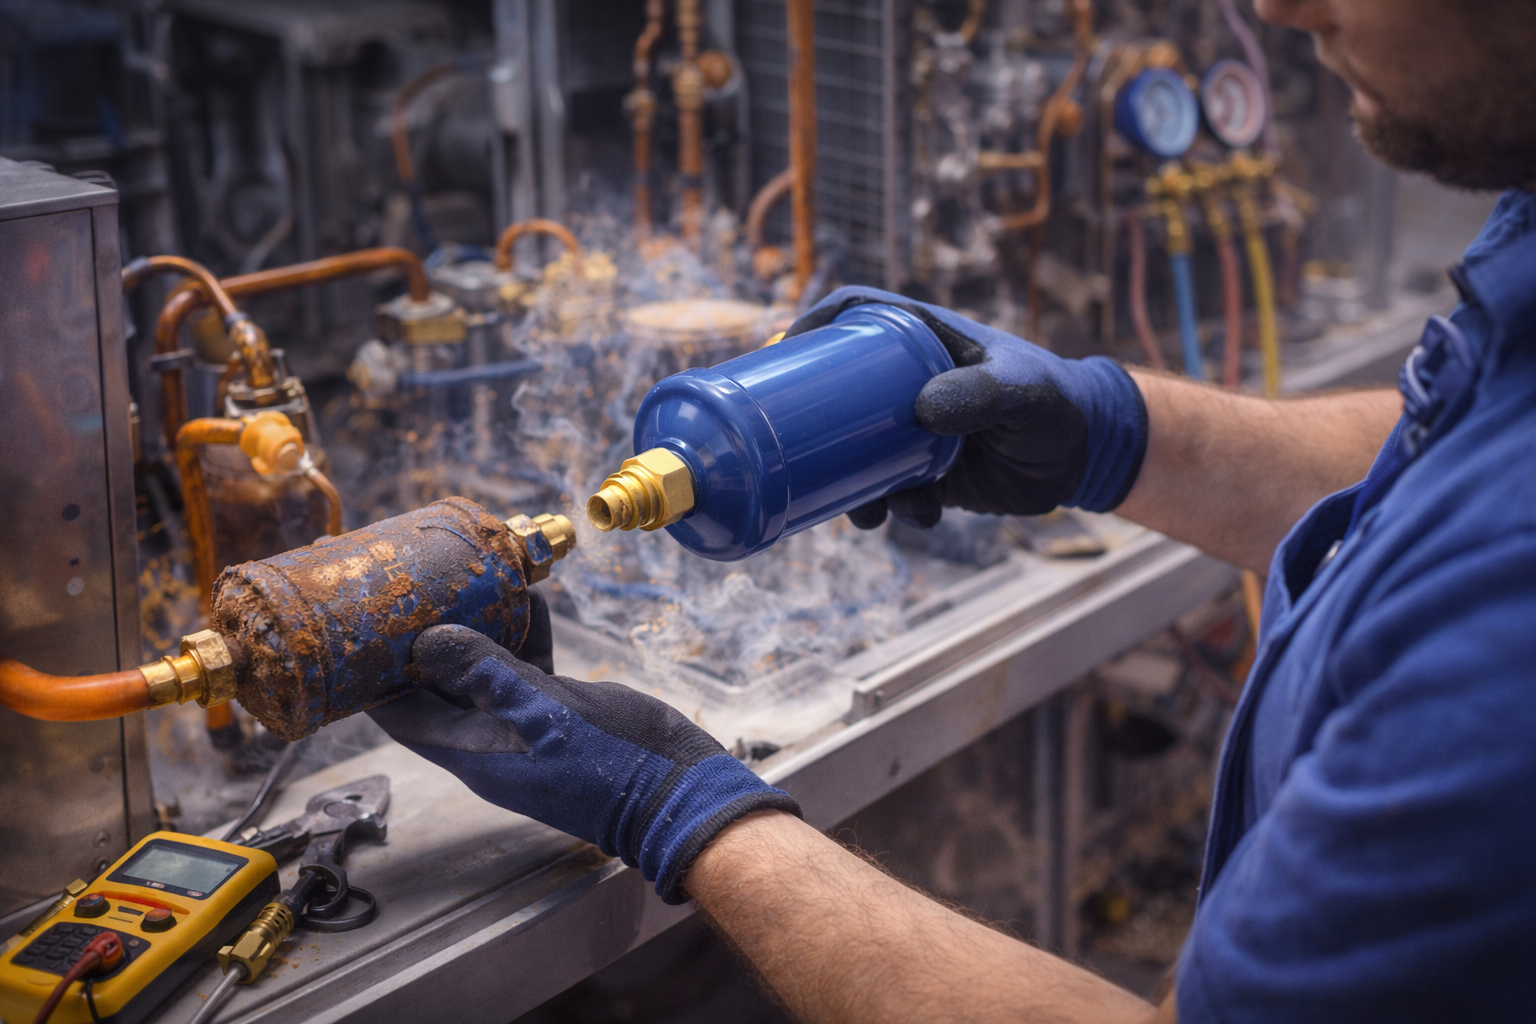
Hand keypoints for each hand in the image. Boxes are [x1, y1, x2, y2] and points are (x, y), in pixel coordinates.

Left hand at [367, 590, 800, 903]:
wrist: (676, 791)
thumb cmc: (612, 764)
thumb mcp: (545, 711)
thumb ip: (486, 674)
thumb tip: (426, 640)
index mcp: (471, 750)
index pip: (399, 712)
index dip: (374, 673)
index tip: (362, 626)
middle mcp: (487, 738)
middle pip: (435, 685)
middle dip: (423, 638)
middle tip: (413, 587)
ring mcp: (523, 724)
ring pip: (482, 670)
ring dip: (477, 627)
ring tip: (471, 578)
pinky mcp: (557, 710)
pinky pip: (527, 667)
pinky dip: (525, 634)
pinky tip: (531, 597)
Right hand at [783, 286, 1147, 525]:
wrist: (1086, 454)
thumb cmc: (1055, 401)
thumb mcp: (1021, 391)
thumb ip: (979, 394)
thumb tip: (922, 414)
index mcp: (922, 338)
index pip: (854, 314)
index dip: (812, 326)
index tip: (780, 355)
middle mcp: (908, 380)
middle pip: (837, 390)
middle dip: (814, 428)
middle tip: (798, 456)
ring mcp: (912, 428)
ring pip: (855, 450)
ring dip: (850, 483)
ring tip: (869, 512)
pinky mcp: (925, 471)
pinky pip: (887, 488)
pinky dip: (890, 508)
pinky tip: (913, 517)